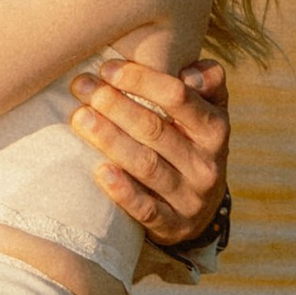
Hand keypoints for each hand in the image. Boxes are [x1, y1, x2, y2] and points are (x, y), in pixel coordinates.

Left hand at [65, 55, 228, 249]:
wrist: (202, 207)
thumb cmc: (192, 141)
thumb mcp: (208, 110)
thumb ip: (206, 81)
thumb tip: (190, 72)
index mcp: (215, 129)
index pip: (178, 97)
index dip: (141, 79)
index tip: (106, 68)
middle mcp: (206, 164)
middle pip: (155, 129)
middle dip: (115, 104)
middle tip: (82, 87)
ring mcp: (190, 198)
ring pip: (146, 166)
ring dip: (110, 139)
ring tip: (80, 118)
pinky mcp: (173, 226)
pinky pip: (147, 210)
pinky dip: (123, 191)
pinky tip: (99, 171)